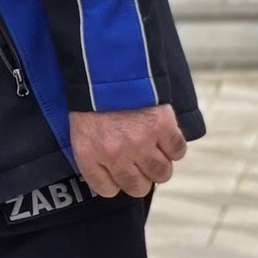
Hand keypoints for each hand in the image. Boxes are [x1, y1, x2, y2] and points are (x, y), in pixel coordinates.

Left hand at [68, 104, 185, 197]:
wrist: (108, 67)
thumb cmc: (91, 98)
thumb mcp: (80, 129)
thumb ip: (93, 155)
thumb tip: (110, 177)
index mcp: (90, 154)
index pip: (107, 189)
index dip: (116, 182)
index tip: (119, 174)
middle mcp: (116, 154)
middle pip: (138, 187)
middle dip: (140, 179)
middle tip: (141, 165)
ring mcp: (142, 143)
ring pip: (162, 173)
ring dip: (160, 165)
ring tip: (155, 152)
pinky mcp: (163, 128)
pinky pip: (178, 152)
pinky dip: (174, 147)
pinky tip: (166, 138)